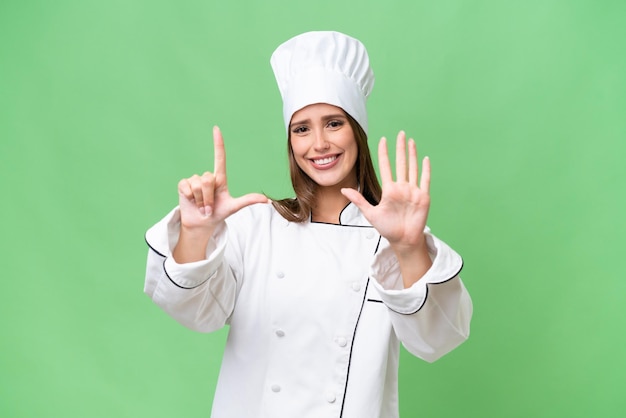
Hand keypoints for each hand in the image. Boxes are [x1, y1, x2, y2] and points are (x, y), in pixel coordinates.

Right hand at [177, 126, 267, 231]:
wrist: (202, 223)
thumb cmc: (218, 213)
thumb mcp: (234, 207)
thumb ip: (248, 201)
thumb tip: (268, 200)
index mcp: (219, 178)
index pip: (219, 157)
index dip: (218, 143)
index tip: (216, 129)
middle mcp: (206, 177)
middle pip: (207, 179)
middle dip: (208, 197)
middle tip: (209, 207)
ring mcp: (194, 180)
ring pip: (197, 185)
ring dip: (201, 200)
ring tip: (202, 206)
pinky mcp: (183, 185)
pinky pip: (186, 187)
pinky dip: (190, 198)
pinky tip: (191, 202)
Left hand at [342, 131, 430, 249]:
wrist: (403, 240)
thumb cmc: (388, 228)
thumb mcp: (370, 214)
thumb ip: (359, 200)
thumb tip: (343, 189)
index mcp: (389, 190)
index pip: (386, 167)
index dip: (384, 153)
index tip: (382, 140)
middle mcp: (402, 187)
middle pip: (401, 163)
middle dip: (400, 148)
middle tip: (400, 133)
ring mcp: (413, 191)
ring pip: (412, 168)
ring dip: (412, 155)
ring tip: (411, 141)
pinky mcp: (423, 197)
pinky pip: (425, 180)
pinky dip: (425, 170)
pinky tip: (425, 159)